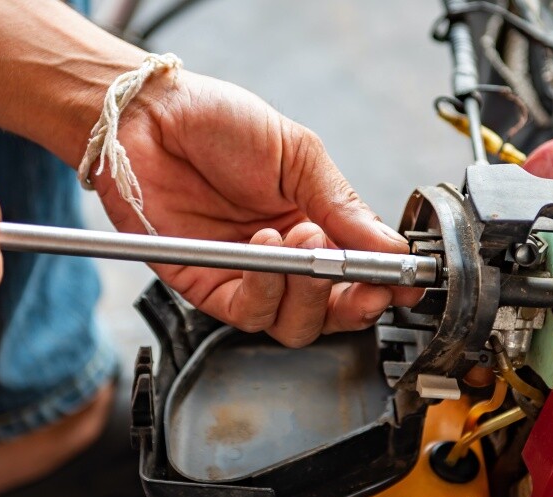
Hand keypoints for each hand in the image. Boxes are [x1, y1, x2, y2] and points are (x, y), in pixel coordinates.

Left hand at [93, 69, 420, 346]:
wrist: (148, 116)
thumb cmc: (217, 124)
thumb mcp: (299, 154)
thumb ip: (344, 205)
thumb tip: (392, 246)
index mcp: (314, 226)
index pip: (358, 274)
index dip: (383, 284)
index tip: (404, 283)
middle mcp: (284, 261)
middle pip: (331, 314)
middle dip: (354, 302)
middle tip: (362, 278)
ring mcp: (247, 278)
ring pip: (295, 324)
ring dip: (310, 291)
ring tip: (303, 238)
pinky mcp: (208, 287)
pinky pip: (249, 312)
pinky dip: (267, 288)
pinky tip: (268, 248)